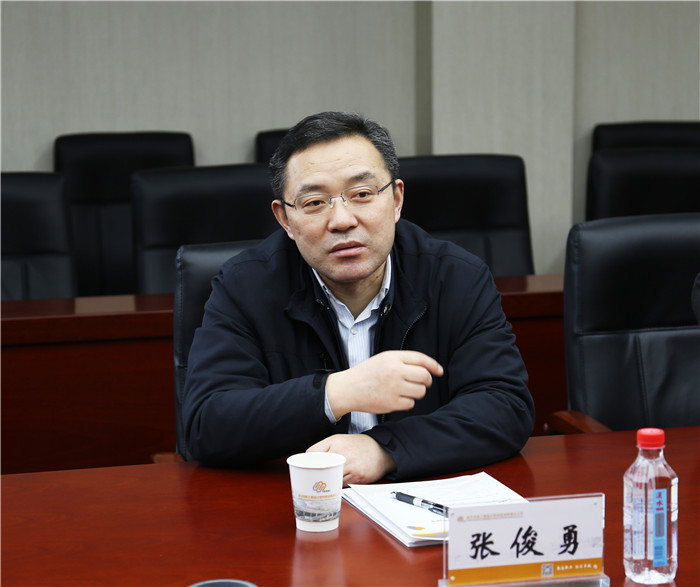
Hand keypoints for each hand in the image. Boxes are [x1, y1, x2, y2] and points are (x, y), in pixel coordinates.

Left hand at [307, 433, 395, 484]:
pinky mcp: (358, 478)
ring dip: (328, 481)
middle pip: (320, 469)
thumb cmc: (358, 445)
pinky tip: (342, 479)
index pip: (312, 454)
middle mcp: (343, 454)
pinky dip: (339, 485)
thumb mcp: (338, 439)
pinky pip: (342, 486)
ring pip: (331, 480)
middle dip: (316, 475)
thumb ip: (322, 448)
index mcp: (335, 443)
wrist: (382, 450)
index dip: (308, 462)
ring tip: (329, 478)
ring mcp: (351, 467)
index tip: (305, 468)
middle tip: (313, 478)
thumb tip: (307, 460)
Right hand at [325, 350, 442, 419]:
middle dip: (427, 381)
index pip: (421, 359)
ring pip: (420, 391)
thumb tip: (428, 369)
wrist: (349, 389)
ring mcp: (394, 388)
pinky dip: (407, 402)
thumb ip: (403, 361)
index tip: (439, 371)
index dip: (433, 365)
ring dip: (417, 392)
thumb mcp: (383, 359)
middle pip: (424, 377)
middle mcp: (395, 371)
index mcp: (393, 358)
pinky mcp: (392, 403)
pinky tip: (397, 398)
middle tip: (421, 383)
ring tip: (405, 390)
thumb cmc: (367, 373)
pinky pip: (411, 404)